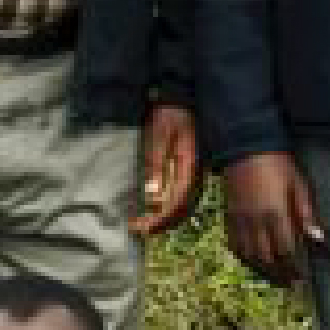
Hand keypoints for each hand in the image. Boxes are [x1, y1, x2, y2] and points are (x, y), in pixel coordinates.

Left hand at [134, 102, 203, 238]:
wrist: (180, 100)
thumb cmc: (169, 115)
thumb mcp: (159, 135)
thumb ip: (156, 163)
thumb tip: (152, 196)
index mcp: (189, 167)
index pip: (177, 204)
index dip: (160, 220)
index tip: (140, 227)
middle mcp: (194, 175)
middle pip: (181, 210)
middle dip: (159, 224)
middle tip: (135, 229)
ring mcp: (191, 175)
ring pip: (181, 206)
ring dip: (161, 219)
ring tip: (139, 223)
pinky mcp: (186, 173)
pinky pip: (178, 197)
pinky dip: (163, 208)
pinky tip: (148, 208)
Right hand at [219, 151, 322, 286]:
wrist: (246, 147)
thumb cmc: (278, 164)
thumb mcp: (299, 185)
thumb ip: (307, 214)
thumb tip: (318, 240)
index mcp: (276, 214)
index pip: (287, 250)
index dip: (295, 267)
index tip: (303, 278)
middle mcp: (256, 222)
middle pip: (267, 258)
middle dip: (280, 274)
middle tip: (291, 284)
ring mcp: (240, 220)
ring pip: (249, 255)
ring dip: (263, 270)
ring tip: (275, 277)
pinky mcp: (229, 216)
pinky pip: (234, 244)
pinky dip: (244, 257)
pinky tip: (253, 261)